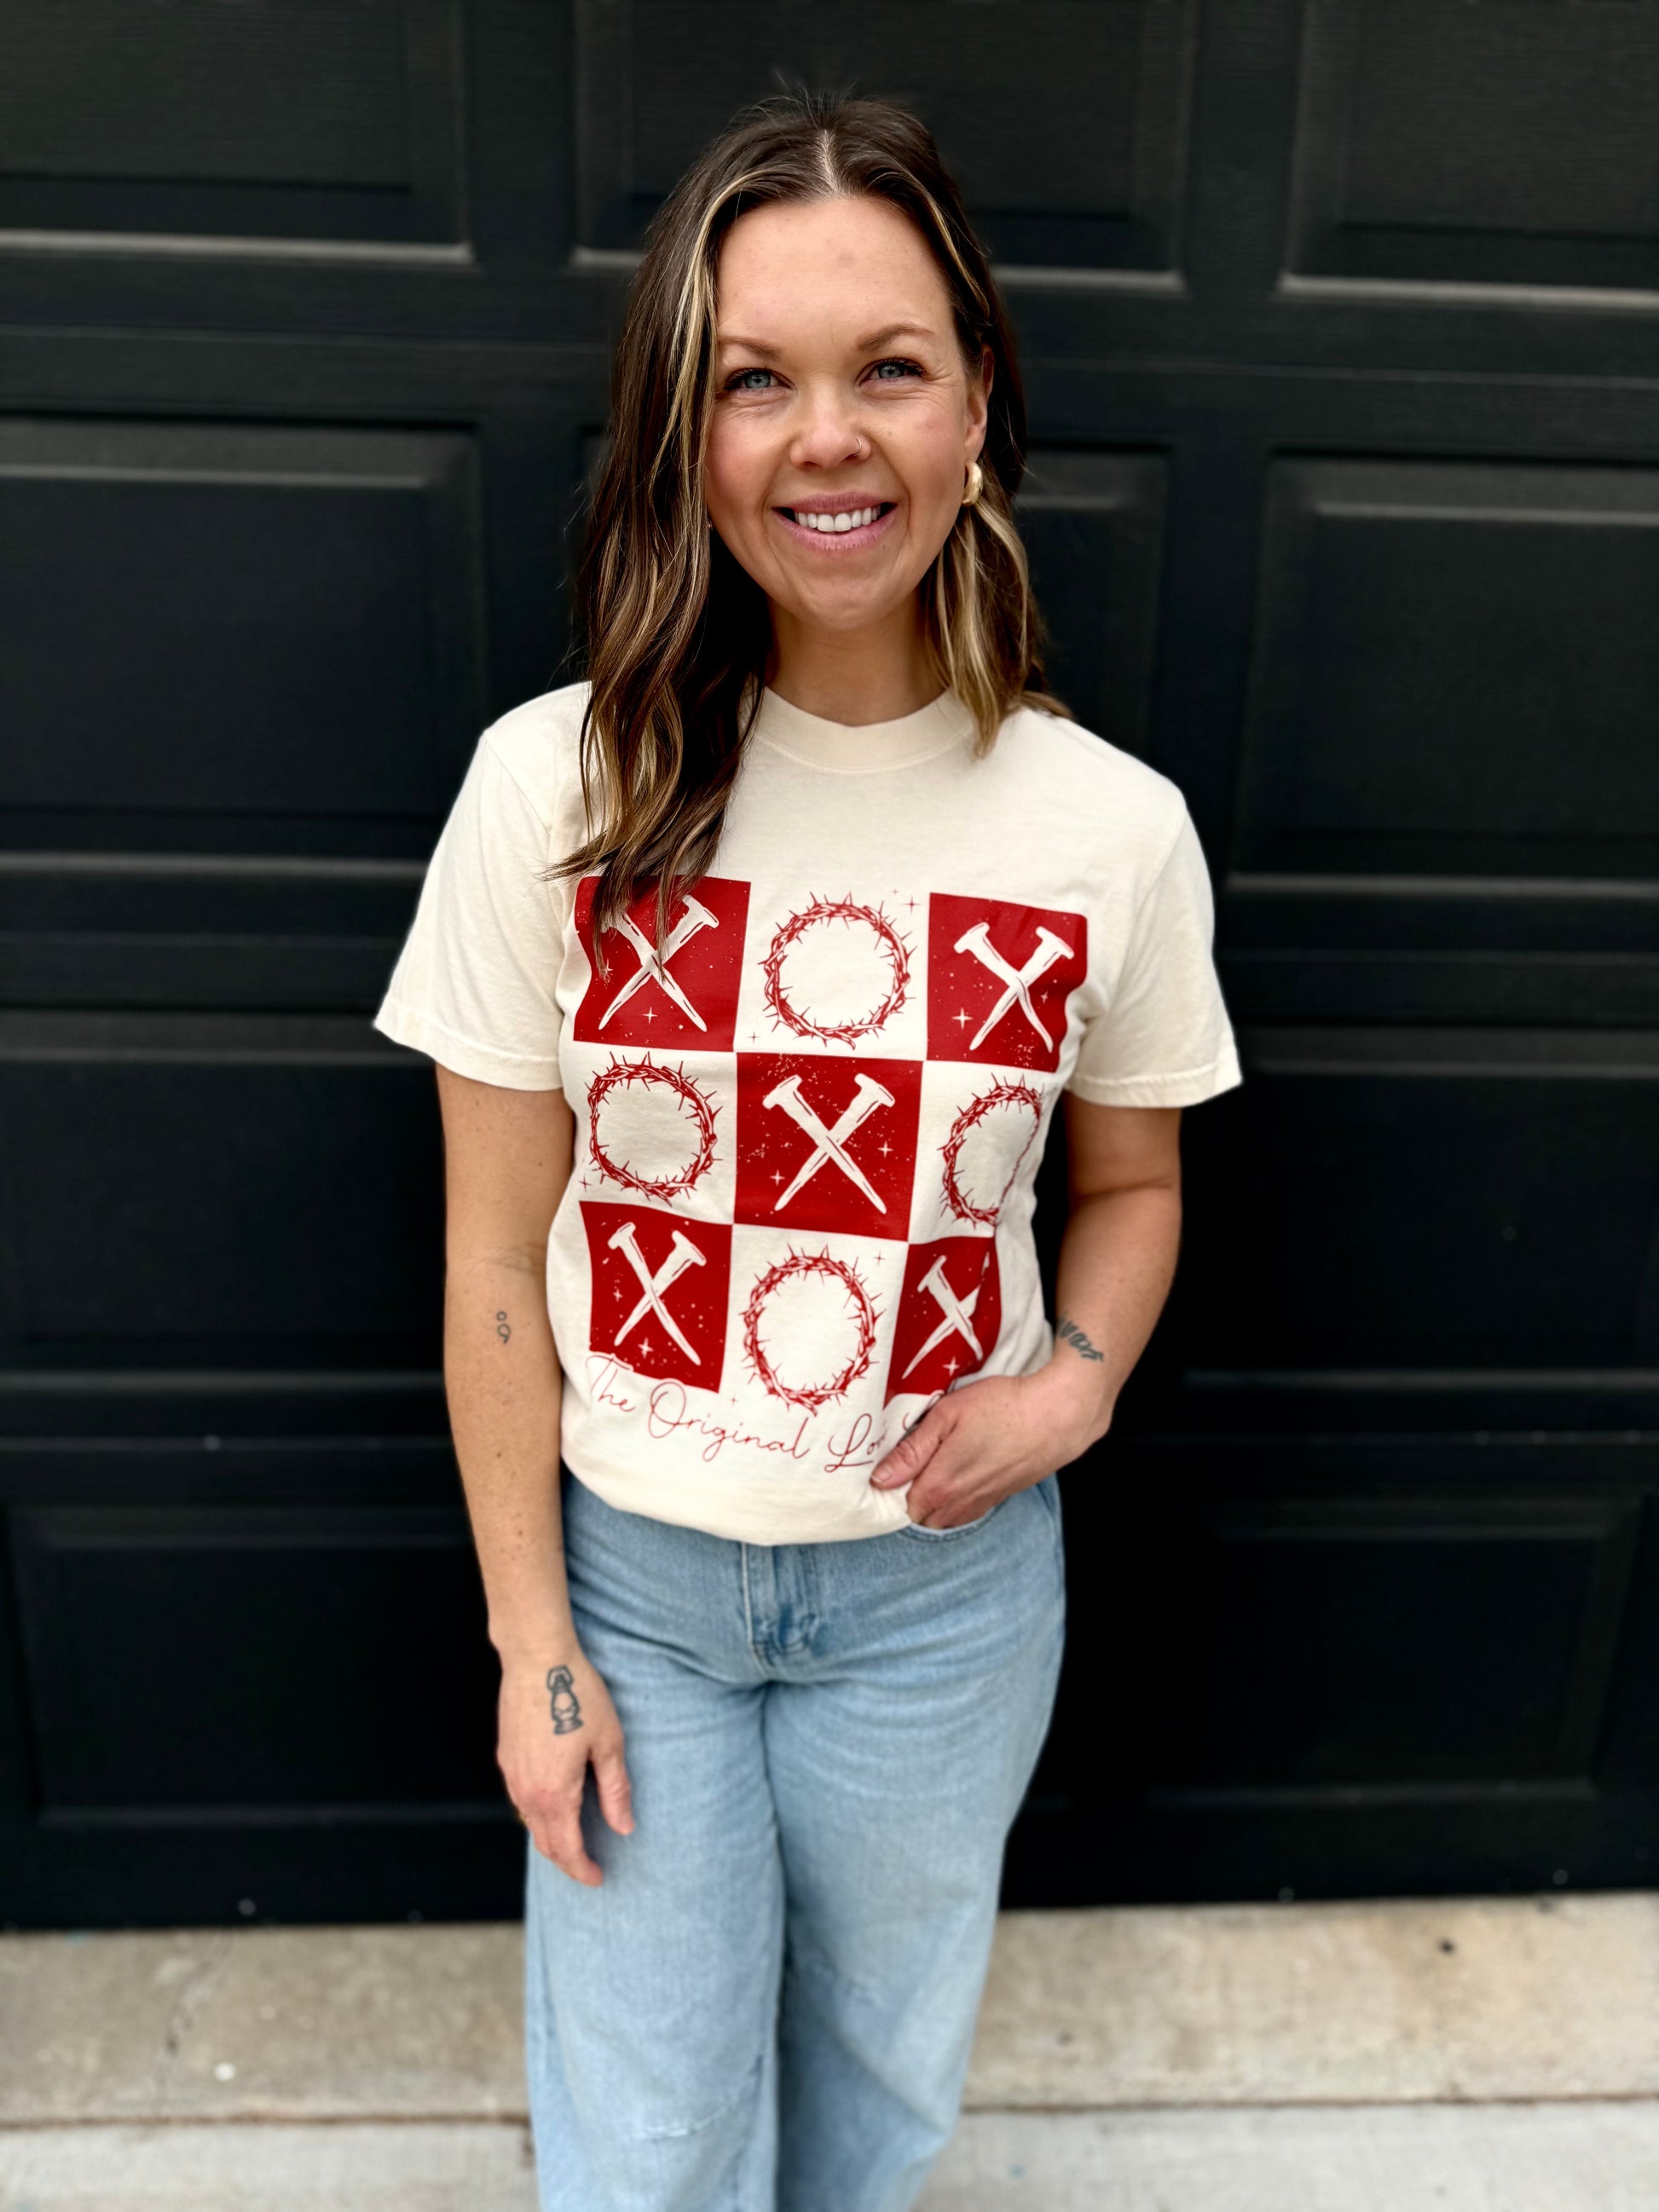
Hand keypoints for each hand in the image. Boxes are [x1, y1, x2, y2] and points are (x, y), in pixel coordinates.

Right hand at [497, 1649, 632, 1885]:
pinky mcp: (506, 1757)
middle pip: (545, 1842)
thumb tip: (624, 1827)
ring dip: (551, 1838)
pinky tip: (553, 1805)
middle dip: (567, 1861)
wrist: (536, 1658)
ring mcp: (512, 1774)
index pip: (567, 1848)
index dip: (583, 1869)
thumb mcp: (609, 1743)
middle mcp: (527, 1791)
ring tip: (574, 1841)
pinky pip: (521, 1799)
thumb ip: (615, 1790)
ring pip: (530, 1822)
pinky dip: (537, 1814)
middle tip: (588, 1868)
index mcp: (555, 1793)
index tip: (599, 1879)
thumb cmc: (577, 1694)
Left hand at [868, 1363, 1109, 1527]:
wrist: (1057, 1416)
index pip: (899, 1506)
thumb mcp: (948, 1415)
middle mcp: (959, 1504)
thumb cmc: (1001, 1407)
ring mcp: (982, 1504)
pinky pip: (966, 1512)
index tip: (891, 1465)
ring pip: (944, 1517)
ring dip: (933, 1501)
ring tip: (934, 1468)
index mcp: (940, 1485)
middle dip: (910, 1497)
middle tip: (910, 1464)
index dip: (891, 1488)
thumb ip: (912, 1450)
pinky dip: (956, 1501)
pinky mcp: (1000, 1499)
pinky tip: (960, 1473)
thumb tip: (880, 1479)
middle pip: (920, 1516)